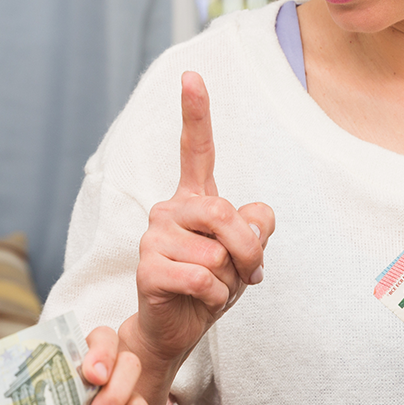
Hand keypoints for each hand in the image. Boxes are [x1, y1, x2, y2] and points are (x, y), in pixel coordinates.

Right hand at [123, 71, 272, 371]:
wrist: (177, 330)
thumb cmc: (211, 286)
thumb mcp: (246, 256)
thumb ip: (256, 228)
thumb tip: (253, 218)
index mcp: (193, 199)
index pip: (196, 149)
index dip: (195, 112)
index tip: (192, 75)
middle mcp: (168, 209)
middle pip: (225, 214)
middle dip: (248, 251)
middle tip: (247, 274)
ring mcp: (153, 236)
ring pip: (217, 252)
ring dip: (230, 281)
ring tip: (213, 289)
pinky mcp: (147, 267)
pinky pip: (202, 277)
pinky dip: (214, 297)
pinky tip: (200, 300)